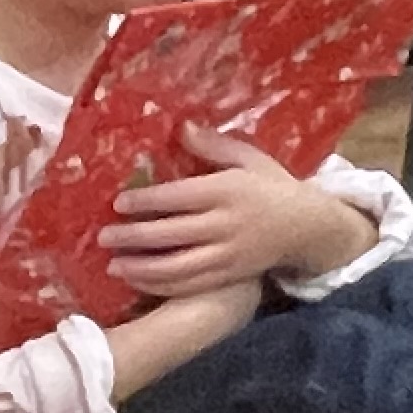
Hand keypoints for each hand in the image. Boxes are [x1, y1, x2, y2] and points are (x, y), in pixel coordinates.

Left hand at [99, 127, 373, 298]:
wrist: (309, 227)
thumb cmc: (271, 186)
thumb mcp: (249, 158)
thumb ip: (214, 145)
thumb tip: (182, 127)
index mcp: (228, 191)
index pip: (179, 197)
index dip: (146, 201)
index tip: (118, 203)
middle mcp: (227, 225)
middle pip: (172, 234)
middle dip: (133, 237)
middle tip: (103, 237)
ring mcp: (229, 255)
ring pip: (179, 267)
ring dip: (142, 269)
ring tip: (112, 265)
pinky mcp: (231, 277)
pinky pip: (192, 285)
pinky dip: (161, 285)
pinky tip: (137, 280)